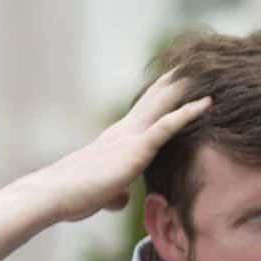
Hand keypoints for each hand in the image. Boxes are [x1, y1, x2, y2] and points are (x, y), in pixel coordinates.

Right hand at [36, 70, 210, 222]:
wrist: (54, 195)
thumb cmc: (73, 196)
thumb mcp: (101, 192)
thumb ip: (114, 191)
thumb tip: (119, 198)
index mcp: (117, 139)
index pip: (145, 110)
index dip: (162, 94)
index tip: (179, 80)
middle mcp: (124, 131)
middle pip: (155, 99)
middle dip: (175, 81)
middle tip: (194, 62)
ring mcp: (129, 137)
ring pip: (163, 104)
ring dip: (184, 87)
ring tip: (206, 69)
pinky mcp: (136, 150)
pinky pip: (166, 126)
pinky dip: (187, 113)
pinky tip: (206, 103)